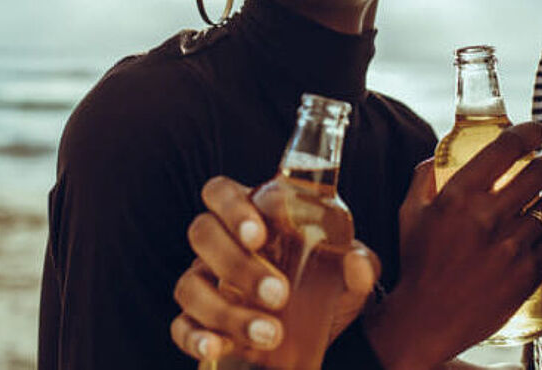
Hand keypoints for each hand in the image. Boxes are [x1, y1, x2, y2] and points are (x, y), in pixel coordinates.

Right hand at [170, 176, 380, 365]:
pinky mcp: (198, 321)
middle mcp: (222, 243)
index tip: (259, 235)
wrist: (320, 332)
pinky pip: (180, 326)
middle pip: (203, 234)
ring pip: (190, 285)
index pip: (222, 193)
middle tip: (278, 294)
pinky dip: (195, 337)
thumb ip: (360, 266)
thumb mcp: (350, 275)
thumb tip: (356, 264)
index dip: (232, 208)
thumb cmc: (329, 285)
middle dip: (236, 264)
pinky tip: (219, 347)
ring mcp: (204, 281)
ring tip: (270, 334)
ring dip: (225, 311)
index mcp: (254, 215)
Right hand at [365, 122, 541, 369]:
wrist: (426, 321)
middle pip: (541, 172)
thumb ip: (424, 177)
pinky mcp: (528, 272)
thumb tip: (439, 152)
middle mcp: (487, 217)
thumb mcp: (410, 214)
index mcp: (459, 196)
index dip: (530, 131)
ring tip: (536, 208)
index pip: (507, 147)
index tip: (538, 131)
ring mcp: (511, 246)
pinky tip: (538, 235)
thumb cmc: (418, 264)